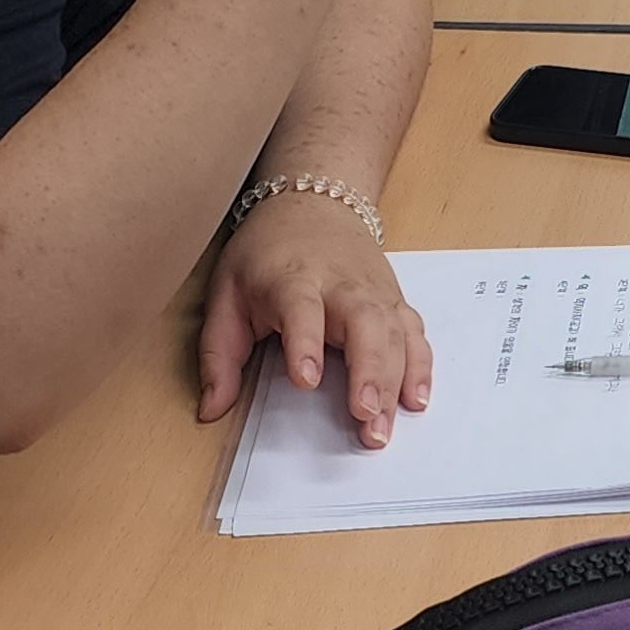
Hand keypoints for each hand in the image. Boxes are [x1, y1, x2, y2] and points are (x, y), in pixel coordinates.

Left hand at [198, 193, 431, 446]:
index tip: (306, 380)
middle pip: (364, 323)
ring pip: (394, 332)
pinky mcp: (393, 299)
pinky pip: (413, 331)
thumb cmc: (265, 254)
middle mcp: (342, 284)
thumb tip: (210, 410)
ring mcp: (374, 290)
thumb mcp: (226, 295)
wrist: (313, 203)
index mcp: (293, 279)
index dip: (305, 343)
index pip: (302, 309)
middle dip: (369, 371)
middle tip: (365, 416)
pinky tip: (415, 399)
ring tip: (385, 426)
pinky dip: (419, 365)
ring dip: (395, 380)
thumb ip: (219, 356)